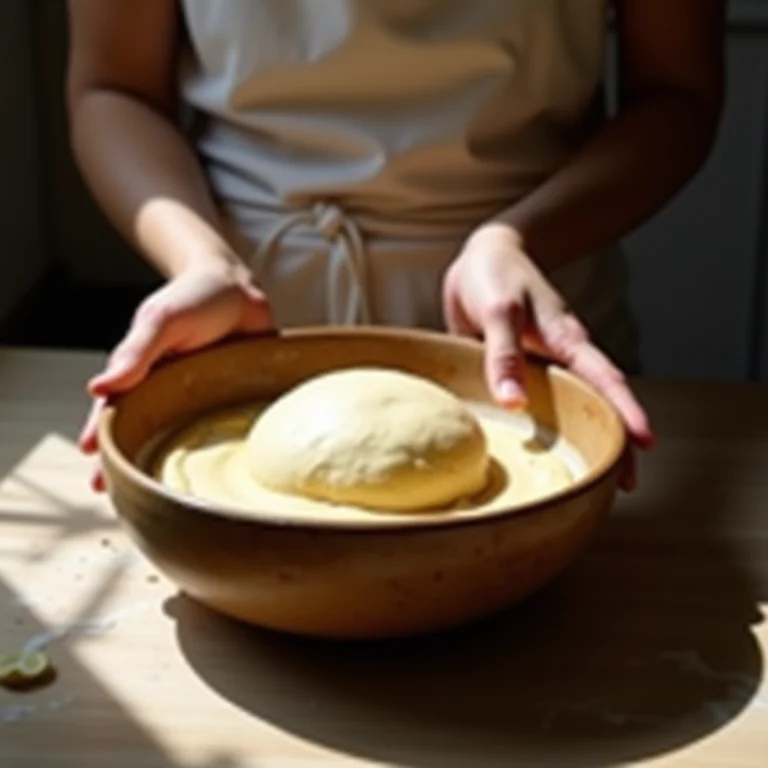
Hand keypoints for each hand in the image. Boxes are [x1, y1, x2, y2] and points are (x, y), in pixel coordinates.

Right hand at [80, 263, 273, 490]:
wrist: (240, 287)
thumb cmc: (193, 297)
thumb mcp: (161, 321)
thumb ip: (135, 353)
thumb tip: (99, 387)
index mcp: (145, 376)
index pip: (119, 415)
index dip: (107, 443)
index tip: (96, 472)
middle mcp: (171, 393)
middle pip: (148, 435)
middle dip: (133, 465)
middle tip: (119, 499)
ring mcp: (203, 400)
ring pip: (185, 440)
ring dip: (174, 467)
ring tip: (169, 499)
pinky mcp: (234, 401)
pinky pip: (226, 430)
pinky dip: (221, 452)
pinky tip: (224, 475)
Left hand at [442, 223, 653, 490]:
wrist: (483, 257)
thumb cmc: (497, 276)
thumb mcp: (500, 311)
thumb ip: (504, 354)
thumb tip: (514, 402)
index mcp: (567, 341)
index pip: (605, 381)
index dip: (626, 413)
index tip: (644, 444)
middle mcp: (560, 360)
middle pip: (596, 405)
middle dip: (614, 442)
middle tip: (623, 486)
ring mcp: (541, 369)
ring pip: (567, 411)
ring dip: (579, 441)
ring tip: (589, 481)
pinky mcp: (518, 374)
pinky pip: (534, 407)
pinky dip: (541, 431)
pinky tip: (536, 454)